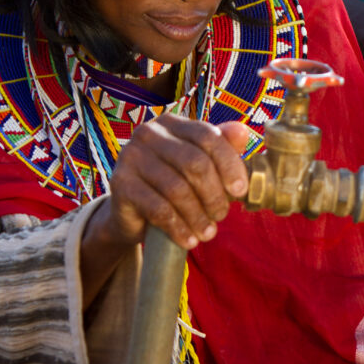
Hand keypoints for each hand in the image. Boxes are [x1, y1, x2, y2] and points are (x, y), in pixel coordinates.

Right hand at [98, 116, 250, 249]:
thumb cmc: (172, 185)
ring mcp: (130, 157)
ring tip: (208, 233)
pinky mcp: (120, 184)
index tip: (240, 190)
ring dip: (198, 216)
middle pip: (194, 163)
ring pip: (177, 189)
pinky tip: (189, 240)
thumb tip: (243, 132)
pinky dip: (179, 228)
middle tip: (221, 215)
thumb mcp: (198, 166)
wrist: (131, 214)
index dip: (229, 164)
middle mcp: (148, 133)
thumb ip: (221, 148)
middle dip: (214, 194)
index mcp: (171, 123)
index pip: (207, 136)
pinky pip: (159, 209)